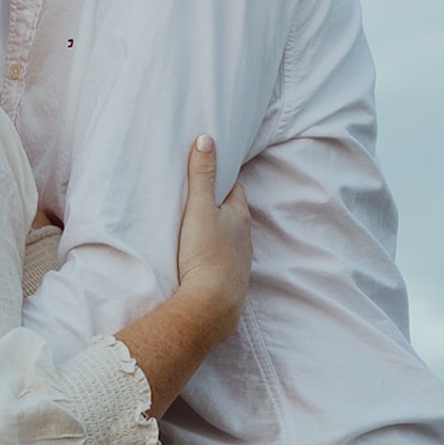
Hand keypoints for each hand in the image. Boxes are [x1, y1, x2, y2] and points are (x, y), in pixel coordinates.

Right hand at [175, 135, 251, 345]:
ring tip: (198, 227)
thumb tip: (207, 139)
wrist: (211, 305)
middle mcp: (244, 237)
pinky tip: (201, 257)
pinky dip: (214, 253)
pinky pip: (223, 260)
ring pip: (229, 238)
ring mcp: (239, 261)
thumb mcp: (199, 208)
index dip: (222, 179)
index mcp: (239, 215)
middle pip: (233, 214)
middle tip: (200, 197)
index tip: (209, 172)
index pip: (234, 189)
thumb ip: (202, 174)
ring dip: (218, 231)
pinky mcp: (229, 281)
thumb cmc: (206, 253)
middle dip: (220, 205)